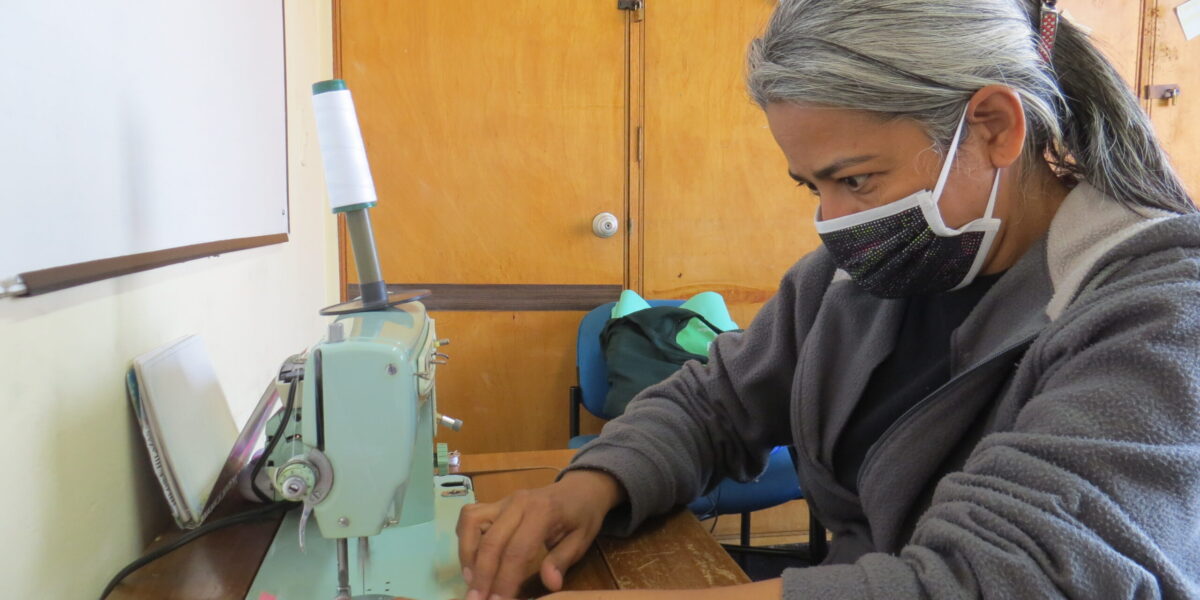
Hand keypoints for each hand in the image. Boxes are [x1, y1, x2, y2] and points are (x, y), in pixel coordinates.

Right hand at [457, 469, 626, 599]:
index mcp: (542, 512)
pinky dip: (464, 538)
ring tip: (471, 582)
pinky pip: (469, 516)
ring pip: (472, 523)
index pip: (517, 551)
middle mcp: (517, 503)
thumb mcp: (581, 539)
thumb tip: (550, 584)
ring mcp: (503, 501)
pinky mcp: (494, 504)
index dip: (505, 581)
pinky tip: (469, 561)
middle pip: (491, 541)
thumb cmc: (582, 516)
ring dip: (467, 556)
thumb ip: (562, 560)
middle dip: (482, 576)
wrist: (579, 488)